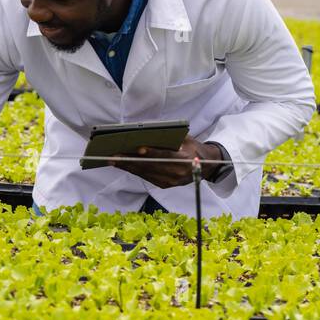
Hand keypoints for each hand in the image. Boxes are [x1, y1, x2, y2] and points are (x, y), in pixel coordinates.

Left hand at [110, 137, 225, 187]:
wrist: (205, 166)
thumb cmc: (193, 148)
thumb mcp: (186, 138)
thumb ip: (170, 137)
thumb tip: (147, 133)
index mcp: (184, 160)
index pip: (166, 156)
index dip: (152, 153)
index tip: (138, 149)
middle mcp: (176, 173)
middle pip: (150, 166)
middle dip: (130, 161)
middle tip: (114, 156)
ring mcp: (170, 181)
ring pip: (145, 173)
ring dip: (127, 167)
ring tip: (113, 160)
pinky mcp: (164, 185)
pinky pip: (146, 177)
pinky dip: (134, 170)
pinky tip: (123, 165)